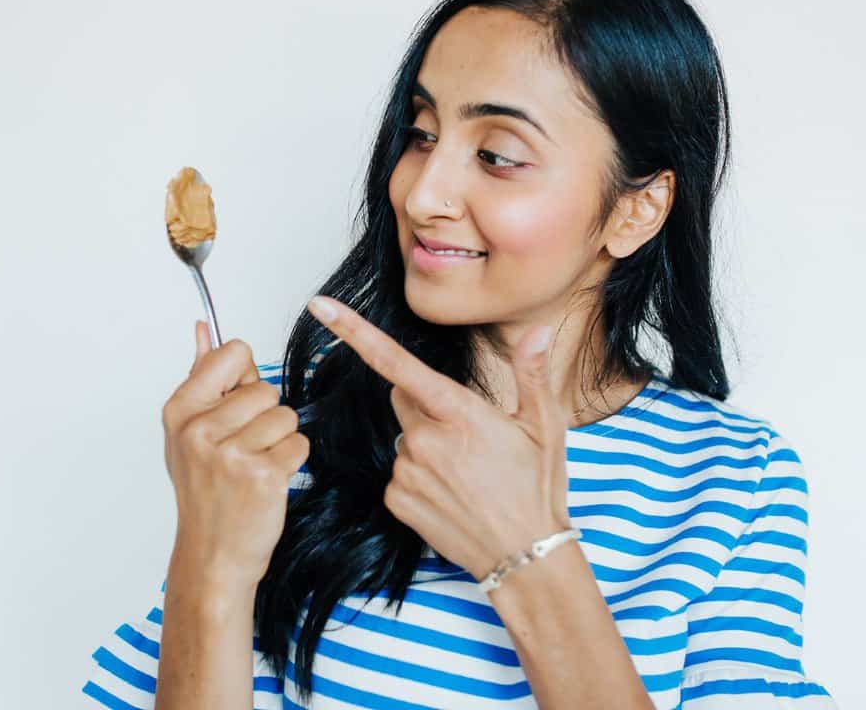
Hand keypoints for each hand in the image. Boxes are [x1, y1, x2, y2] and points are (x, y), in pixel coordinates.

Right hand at [160, 321, 309, 587]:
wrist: (212, 557)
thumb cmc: (205, 494)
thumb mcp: (188, 434)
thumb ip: (203, 378)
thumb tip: (204, 328)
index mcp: (180, 410)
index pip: (233, 352)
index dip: (245, 379)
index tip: (234, 408)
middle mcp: (200, 429)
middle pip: (267, 388)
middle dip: (266, 417)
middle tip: (244, 451)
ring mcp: (230, 453)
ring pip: (287, 416)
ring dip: (281, 441)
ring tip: (255, 467)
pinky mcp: (263, 475)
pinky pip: (299, 444)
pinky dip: (292, 463)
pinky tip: (268, 482)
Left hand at [305, 295, 572, 582]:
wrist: (526, 558)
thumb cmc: (537, 488)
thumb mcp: (545, 426)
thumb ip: (531, 373)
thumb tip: (538, 330)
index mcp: (459, 412)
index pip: (396, 362)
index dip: (354, 331)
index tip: (320, 306)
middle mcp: (425, 439)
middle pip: (405, 399)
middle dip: (427, 406)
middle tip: (469, 436)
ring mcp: (407, 471)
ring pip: (405, 439)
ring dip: (427, 445)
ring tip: (467, 473)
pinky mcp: (397, 500)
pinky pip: (399, 473)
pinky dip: (419, 477)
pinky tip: (450, 494)